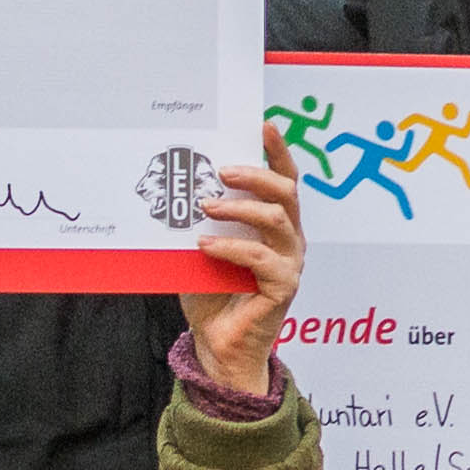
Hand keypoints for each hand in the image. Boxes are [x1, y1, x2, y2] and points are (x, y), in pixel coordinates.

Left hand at [184, 129, 303, 398]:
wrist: (217, 345)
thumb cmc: (211, 294)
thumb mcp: (202, 248)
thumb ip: (202, 221)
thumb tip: (178, 185)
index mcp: (276, 225)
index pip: (284, 180)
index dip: (277, 152)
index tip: (263, 125)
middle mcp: (290, 239)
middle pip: (285, 192)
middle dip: (255, 174)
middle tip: (222, 170)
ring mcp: (290, 262)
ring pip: (276, 220)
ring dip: (239, 208)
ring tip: (207, 206)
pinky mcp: (283, 286)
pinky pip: (260, 258)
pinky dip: (230, 247)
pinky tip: (205, 247)